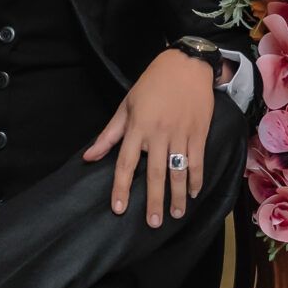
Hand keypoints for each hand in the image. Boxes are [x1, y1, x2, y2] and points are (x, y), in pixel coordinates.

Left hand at [83, 48, 214, 224]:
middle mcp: (159, 133)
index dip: (121, 187)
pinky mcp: (199, 132)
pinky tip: (192, 192)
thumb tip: (89, 157)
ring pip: (178, 170)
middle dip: (153, 200)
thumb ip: (109, 135)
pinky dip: (195, 178)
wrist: (186, 65)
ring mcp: (181, 133)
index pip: (126, 163)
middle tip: (153, 222)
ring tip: (176, 214)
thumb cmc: (152, 84)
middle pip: (154, 173)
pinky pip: (197, 160)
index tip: (119, 208)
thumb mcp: (127, 106)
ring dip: (177, 195)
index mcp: (138, 127)